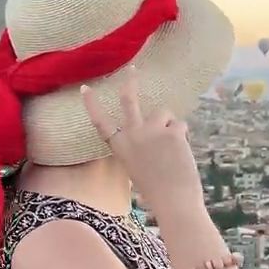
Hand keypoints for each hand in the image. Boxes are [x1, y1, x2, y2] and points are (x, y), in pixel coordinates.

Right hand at [81, 67, 203, 209]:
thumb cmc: (156, 189)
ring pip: (163, 113)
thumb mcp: (138, 166)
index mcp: (120, 148)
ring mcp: (151, 131)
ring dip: (169, 125)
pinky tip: (182, 153)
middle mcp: (132, 135)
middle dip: (131, 82)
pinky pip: (180, 125)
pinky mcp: (171, 131)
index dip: (92, 105)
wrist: (173, 200)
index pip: (100, 123)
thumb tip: (158, 123)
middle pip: (129, 102)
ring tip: (172, 148)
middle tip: (132, 68)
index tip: (85, 88)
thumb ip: (142, 144)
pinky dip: (183, 137)